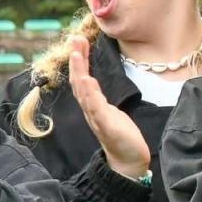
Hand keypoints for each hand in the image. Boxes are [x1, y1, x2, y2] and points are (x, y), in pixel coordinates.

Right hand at [68, 35, 149, 179]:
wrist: (127, 162)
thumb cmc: (120, 136)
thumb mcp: (110, 110)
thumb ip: (99, 96)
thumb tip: (90, 80)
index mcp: (93, 105)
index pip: (82, 78)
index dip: (79, 59)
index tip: (77, 40)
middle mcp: (91, 110)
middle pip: (79, 81)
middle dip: (76, 60)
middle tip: (74, 38)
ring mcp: (97, 118)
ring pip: (84, 92)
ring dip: (79, 72)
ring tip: (77, 54)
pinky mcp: (106, 127)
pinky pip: (95, 108)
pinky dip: (90, 95)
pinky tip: (87, 81)